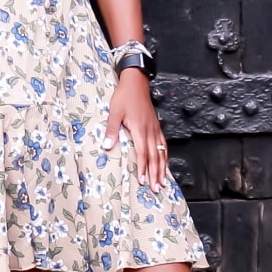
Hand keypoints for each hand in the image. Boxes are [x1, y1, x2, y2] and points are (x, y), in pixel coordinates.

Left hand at [103, 69, 169, 190]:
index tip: (142, 181)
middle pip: (154, 157)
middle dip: (155, 174)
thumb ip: (112, 130)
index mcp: (139, 129)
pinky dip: (165, 156)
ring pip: (161, 152)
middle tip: (156, 188)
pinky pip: (163, 144)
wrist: (136, 83)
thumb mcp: (114, 112)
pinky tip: (165, 163)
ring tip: (163, 181)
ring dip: (162, 168)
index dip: (143, 168)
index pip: (142, 153)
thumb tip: (106, 146)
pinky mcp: (157, 126)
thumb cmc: (124, 96)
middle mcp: (150, 131)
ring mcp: (155, 129)